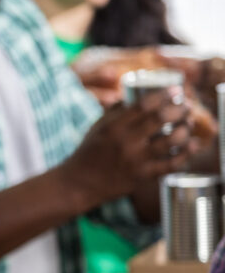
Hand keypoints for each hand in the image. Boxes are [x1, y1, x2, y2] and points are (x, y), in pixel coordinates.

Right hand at [61, 85, 197, 206]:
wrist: (80, 183)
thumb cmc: (89, 152)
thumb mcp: (97, 127)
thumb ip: (116, 111)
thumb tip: (135, 95)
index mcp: (113, 127)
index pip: (143, 105)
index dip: (163, 95)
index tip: (176, 90)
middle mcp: (125, 142)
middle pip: (160, 119)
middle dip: (179, 109)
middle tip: (186, 106)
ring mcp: (135, 160)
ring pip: (171, 140)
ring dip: (185, 129)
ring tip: (188, 124)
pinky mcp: (143, 176)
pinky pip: (171, 164)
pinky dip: (186, 154)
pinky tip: (192, 146)